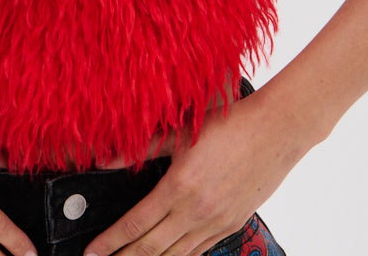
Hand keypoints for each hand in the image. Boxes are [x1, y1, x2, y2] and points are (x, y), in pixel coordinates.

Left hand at [81, 89, 300, 255]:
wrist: (274, 132)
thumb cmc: (228, 124)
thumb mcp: (179, 132)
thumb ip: (140, 149)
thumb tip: (105, 160)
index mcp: (179, 186)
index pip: (135, 224)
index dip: (111, 241)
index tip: (92, 251)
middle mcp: (196, 211)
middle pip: (151, 247)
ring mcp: (215, 222)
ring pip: (176, 255)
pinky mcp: (231, 225)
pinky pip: (200, 251)